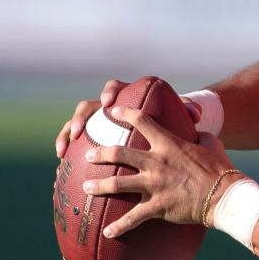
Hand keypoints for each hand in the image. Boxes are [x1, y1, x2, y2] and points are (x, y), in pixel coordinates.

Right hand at [54, 79, 204, 157]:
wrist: (164, 136)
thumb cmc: (172, 122)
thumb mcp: (180, 117)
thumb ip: (188, 110)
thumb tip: (197, 112)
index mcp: (127, 98)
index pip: (115, 87)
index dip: (109, 92)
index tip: (108, 103)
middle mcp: (106, 109)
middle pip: (87, 108)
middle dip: (79, 118)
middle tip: (77, 132)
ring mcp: (96, 126)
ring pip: (73, 126)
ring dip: (65, 136)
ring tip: (62, 153)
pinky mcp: (90, 143)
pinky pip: (73, 148)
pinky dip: (67, 157)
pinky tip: (61, 172)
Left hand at [81, 105, 241, 236]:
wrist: (223, 195)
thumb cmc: (220, 169)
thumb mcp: (211, 144)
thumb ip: (201, 137)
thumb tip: (200, 133)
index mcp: (169, 144)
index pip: (143, 122)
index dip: (127, 113)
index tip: (115, 110)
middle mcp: (156, 162)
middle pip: (120, 153)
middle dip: (101, 153)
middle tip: (88, 154)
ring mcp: (155, 184)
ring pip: (118, 183)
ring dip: (99, 186)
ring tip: (86, 188)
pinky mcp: (157, 206)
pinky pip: (133, 218)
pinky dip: (119, 226)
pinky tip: (108, 232)